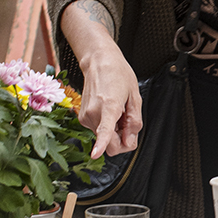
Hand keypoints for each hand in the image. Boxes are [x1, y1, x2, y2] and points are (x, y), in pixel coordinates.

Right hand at [77, 42, 142, 158]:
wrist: (99, 62)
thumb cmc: (119, 75)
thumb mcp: (135, 97)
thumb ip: (134, 122)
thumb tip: (129, 141)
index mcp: (109, 106)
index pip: (104, 131)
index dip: (100, 145)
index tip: (95, 154)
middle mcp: (93, 114)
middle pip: (110, 145)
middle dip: (122, 140)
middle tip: (128, 121)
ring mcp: (85, 117)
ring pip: (105, 138)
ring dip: (115, 131)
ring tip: (118, 110)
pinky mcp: (82, 118)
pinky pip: (98, 131)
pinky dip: (107, 126)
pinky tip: (110, 110)